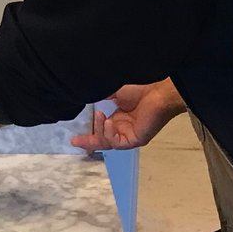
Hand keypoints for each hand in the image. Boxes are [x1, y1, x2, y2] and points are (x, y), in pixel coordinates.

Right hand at [71, 81, 185, 152]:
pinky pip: (117, 142)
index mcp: (118, 118)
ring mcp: (129, 135)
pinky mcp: (135, 140)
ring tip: (100, 116)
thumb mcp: (113, 91)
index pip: (100, 129)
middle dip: (88, 141)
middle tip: (75, 140)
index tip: (74, 134)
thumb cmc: (140, 88)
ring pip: (107, 142)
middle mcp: (123, 128)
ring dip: (99, 131)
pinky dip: (109, 134)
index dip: (87, 131)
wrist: (158, 91)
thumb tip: (82, 96)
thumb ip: (99, 96)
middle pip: (102, 140)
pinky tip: (108, 122)